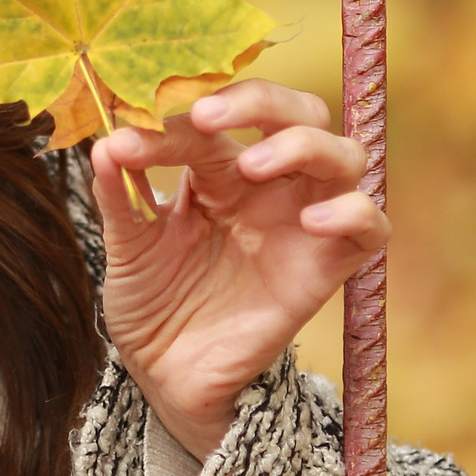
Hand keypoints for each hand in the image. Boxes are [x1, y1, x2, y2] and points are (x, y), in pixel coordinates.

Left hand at [91, 80, 389, 459]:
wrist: (166, 375)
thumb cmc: (151, 300)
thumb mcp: (126, 247)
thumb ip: (119, 196)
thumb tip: (103, 142)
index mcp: (219, 170)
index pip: (215, 119)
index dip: (175, 117)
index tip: (127, 135)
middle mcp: (268, 187)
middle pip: (299, 111)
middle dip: (260, 100)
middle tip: (206, 119)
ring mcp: (302, 223)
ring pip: (345, 155)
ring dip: (303, 145)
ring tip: (251, 167)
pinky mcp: (325, 268)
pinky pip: (372, 227)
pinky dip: (352, 212)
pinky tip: (311, 222)